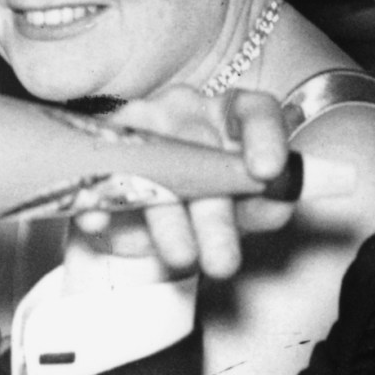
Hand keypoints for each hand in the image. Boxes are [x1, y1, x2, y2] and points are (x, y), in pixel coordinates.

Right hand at [71, 84, 293, 279]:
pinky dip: (97, 201)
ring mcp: (140, 127)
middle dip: (215, 216)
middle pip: (202, 154)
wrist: (155, 229)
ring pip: (153, 168)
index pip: (255, 112)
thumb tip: (277, 204)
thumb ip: (263, 208)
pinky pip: (96, 171)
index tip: (268, 172)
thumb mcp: (242, 212)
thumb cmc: (210, 208)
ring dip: (166, 218)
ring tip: (179, 255)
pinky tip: (98, 222)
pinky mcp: (100, 150)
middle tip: (223, 262)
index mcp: (232, 119)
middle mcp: (186, 114)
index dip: (265, 138)